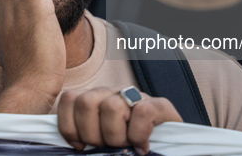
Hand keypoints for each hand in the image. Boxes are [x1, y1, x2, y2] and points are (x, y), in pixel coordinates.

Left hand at [58, 87, 182, 154]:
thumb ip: (85, 135)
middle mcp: (113, 93)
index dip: (70, 127)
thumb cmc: (129, 147)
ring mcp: (136, 96)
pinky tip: (142, 146)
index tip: (80, 146)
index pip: (70, 99)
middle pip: (86, 103)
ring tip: (125, 146)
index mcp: (96, 99)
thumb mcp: (101, 139)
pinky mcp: (159, 105)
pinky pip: (142, 112)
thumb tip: (73, 144)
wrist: (172, 146)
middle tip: (105, 147)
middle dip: (92, 134)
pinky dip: (139, 134)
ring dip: (116, 136)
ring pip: (110, 107)